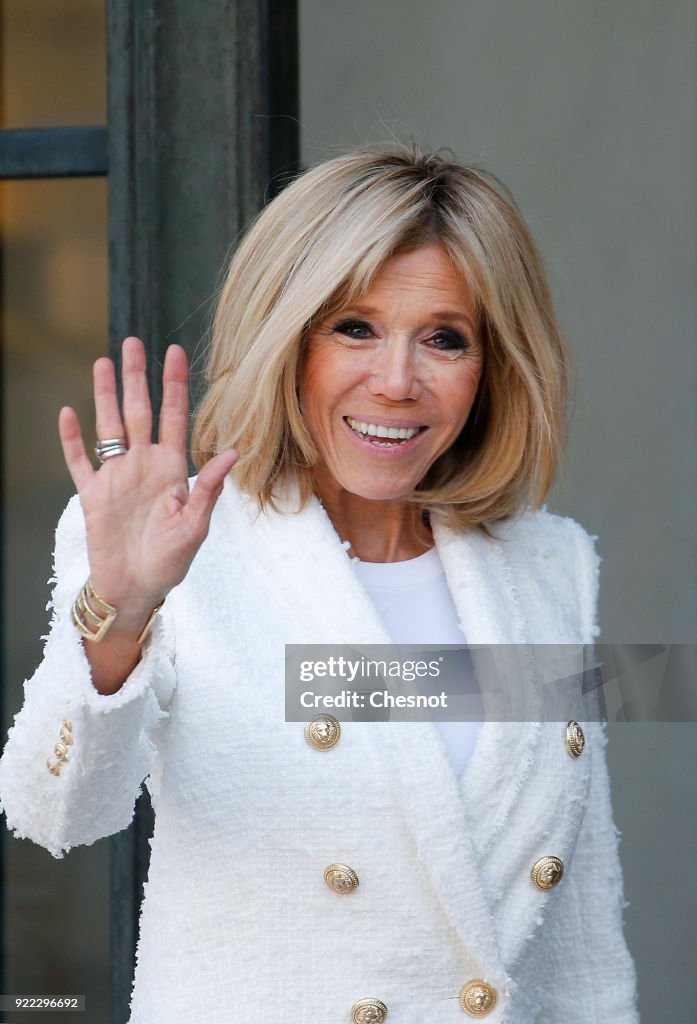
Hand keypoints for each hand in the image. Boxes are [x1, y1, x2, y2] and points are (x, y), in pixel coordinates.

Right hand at [59, 336, 237, 636]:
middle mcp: (143, 465)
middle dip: (137, 377)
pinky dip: (71, 440)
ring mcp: (116, 477)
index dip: (174, 384)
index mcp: (171, 468)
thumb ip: (208, 488)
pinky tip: (67, 413)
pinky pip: (78, 461)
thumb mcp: (195, 526)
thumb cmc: (171, 561)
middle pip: (139, 411)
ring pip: (109, 427)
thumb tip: (234, 453)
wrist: (137, 589)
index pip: (173, 416)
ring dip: (104, 396)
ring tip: (102, 362)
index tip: (175, 351)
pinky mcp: (92, 495)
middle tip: (133, 341)